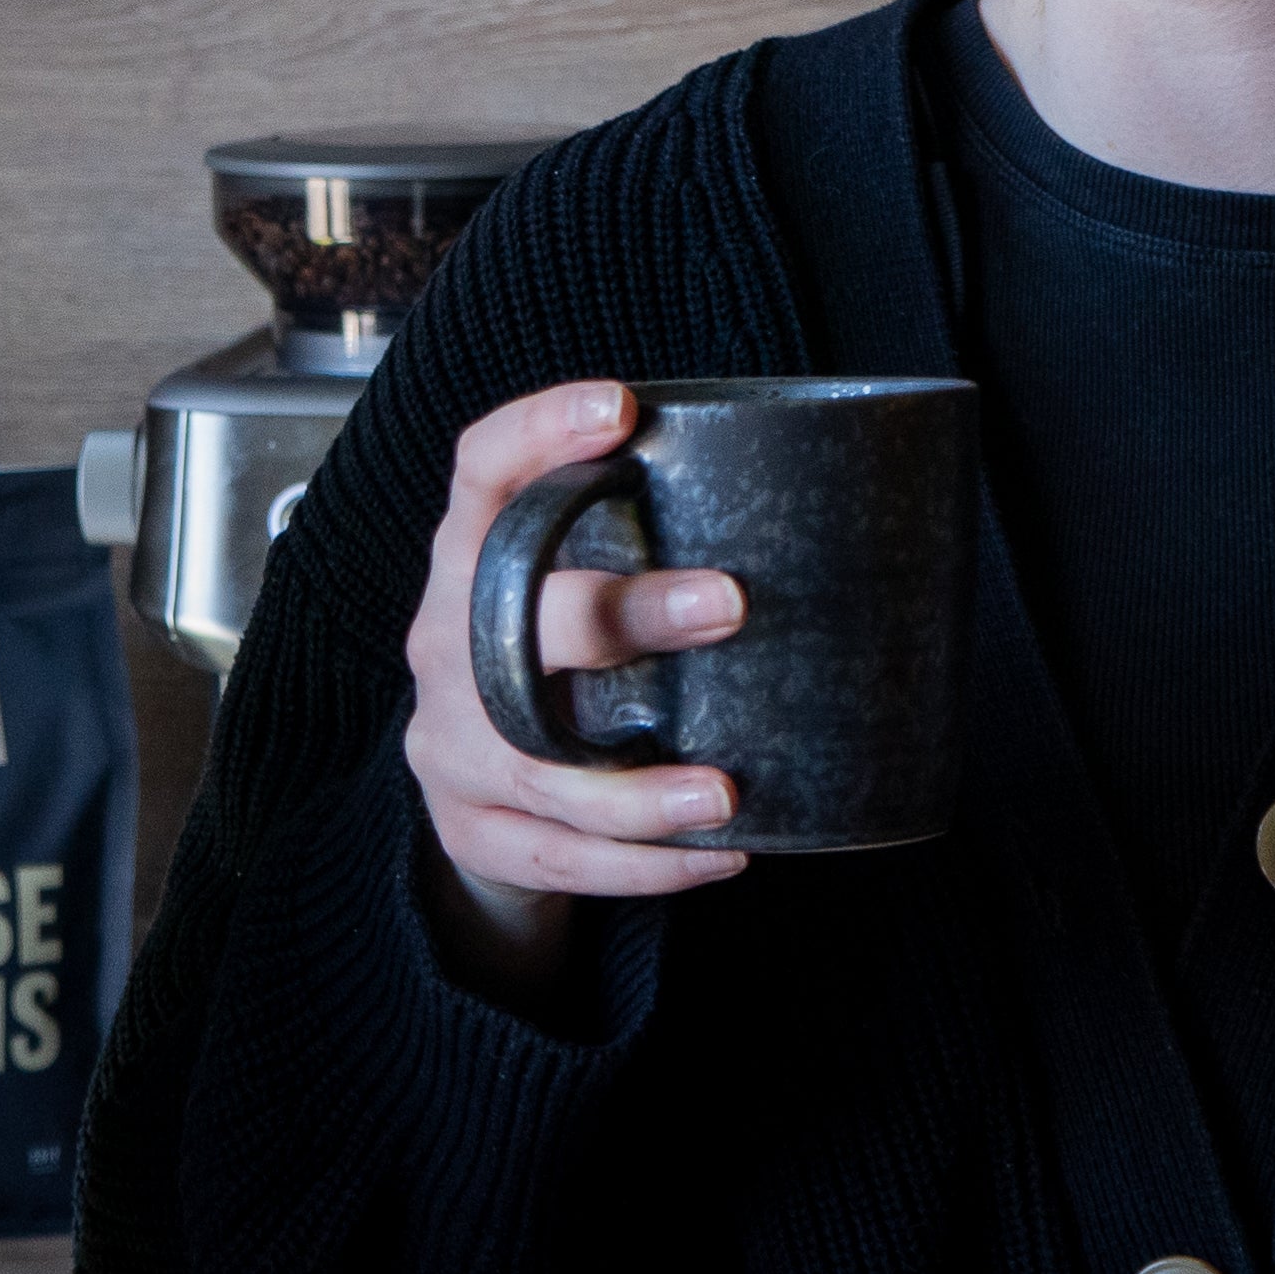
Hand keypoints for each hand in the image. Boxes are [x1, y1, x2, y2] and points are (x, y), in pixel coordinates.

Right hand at [398, 379, 748, 1003]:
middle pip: (515, 620)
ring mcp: (448, 743)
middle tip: (729, 604)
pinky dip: (644, 866)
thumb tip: (831, 506)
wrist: (482, 804)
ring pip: (535, 767)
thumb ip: (645, 553)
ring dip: (636, 786)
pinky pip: (558, 858)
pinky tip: (724, 854)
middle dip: (620, 612)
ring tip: (728, 793)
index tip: (622, 408)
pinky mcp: (471, 830)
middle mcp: (443, 640)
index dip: (538, 431)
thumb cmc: (562, 669)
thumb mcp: (572, 593)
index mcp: (469, 557)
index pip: (482, 470)